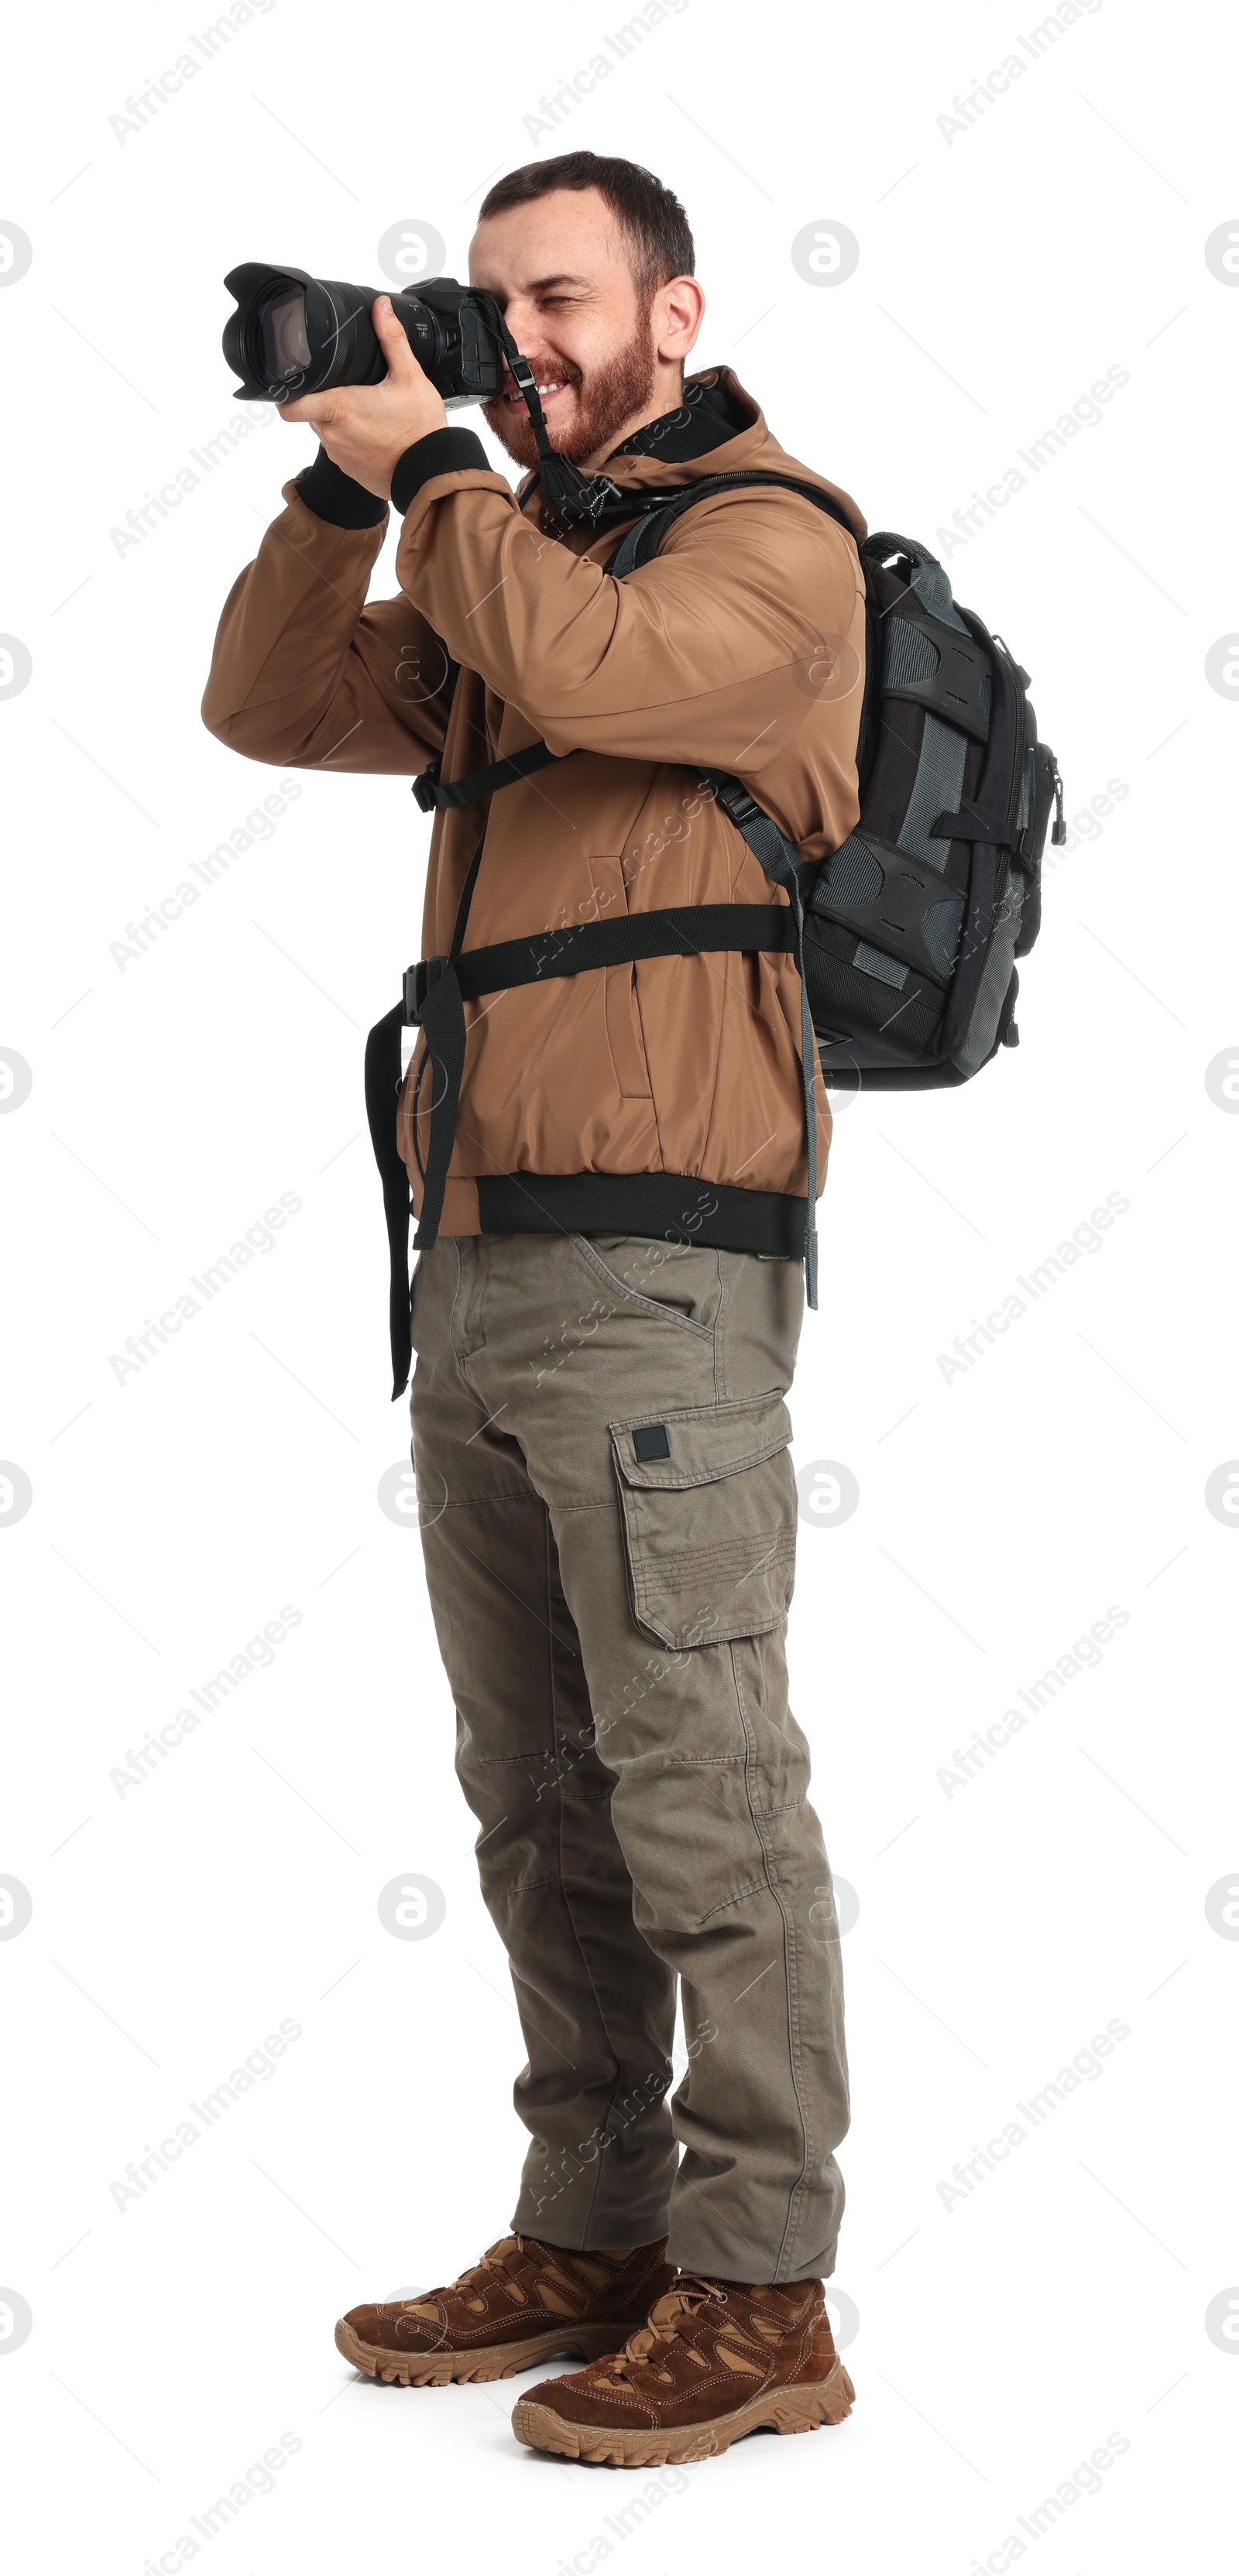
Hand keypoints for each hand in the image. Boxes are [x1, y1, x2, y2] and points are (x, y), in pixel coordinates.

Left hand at [277, 296, 447, 496]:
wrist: (432, 471)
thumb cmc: (420, 428)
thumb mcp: (410, 376)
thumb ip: (392, 339)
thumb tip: (381, 308)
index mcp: (339, 407)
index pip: (290, 405)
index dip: (285, 394)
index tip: (292, 384)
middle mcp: (333, 434)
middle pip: (311, 411)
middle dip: (325, 400)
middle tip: (352, 392)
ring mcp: (339, 455)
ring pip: (326, 430)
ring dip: (339, 421)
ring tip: (368, 415)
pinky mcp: (349, 470)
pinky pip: (341, 450)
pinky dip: (352, 441)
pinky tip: (374, 435)